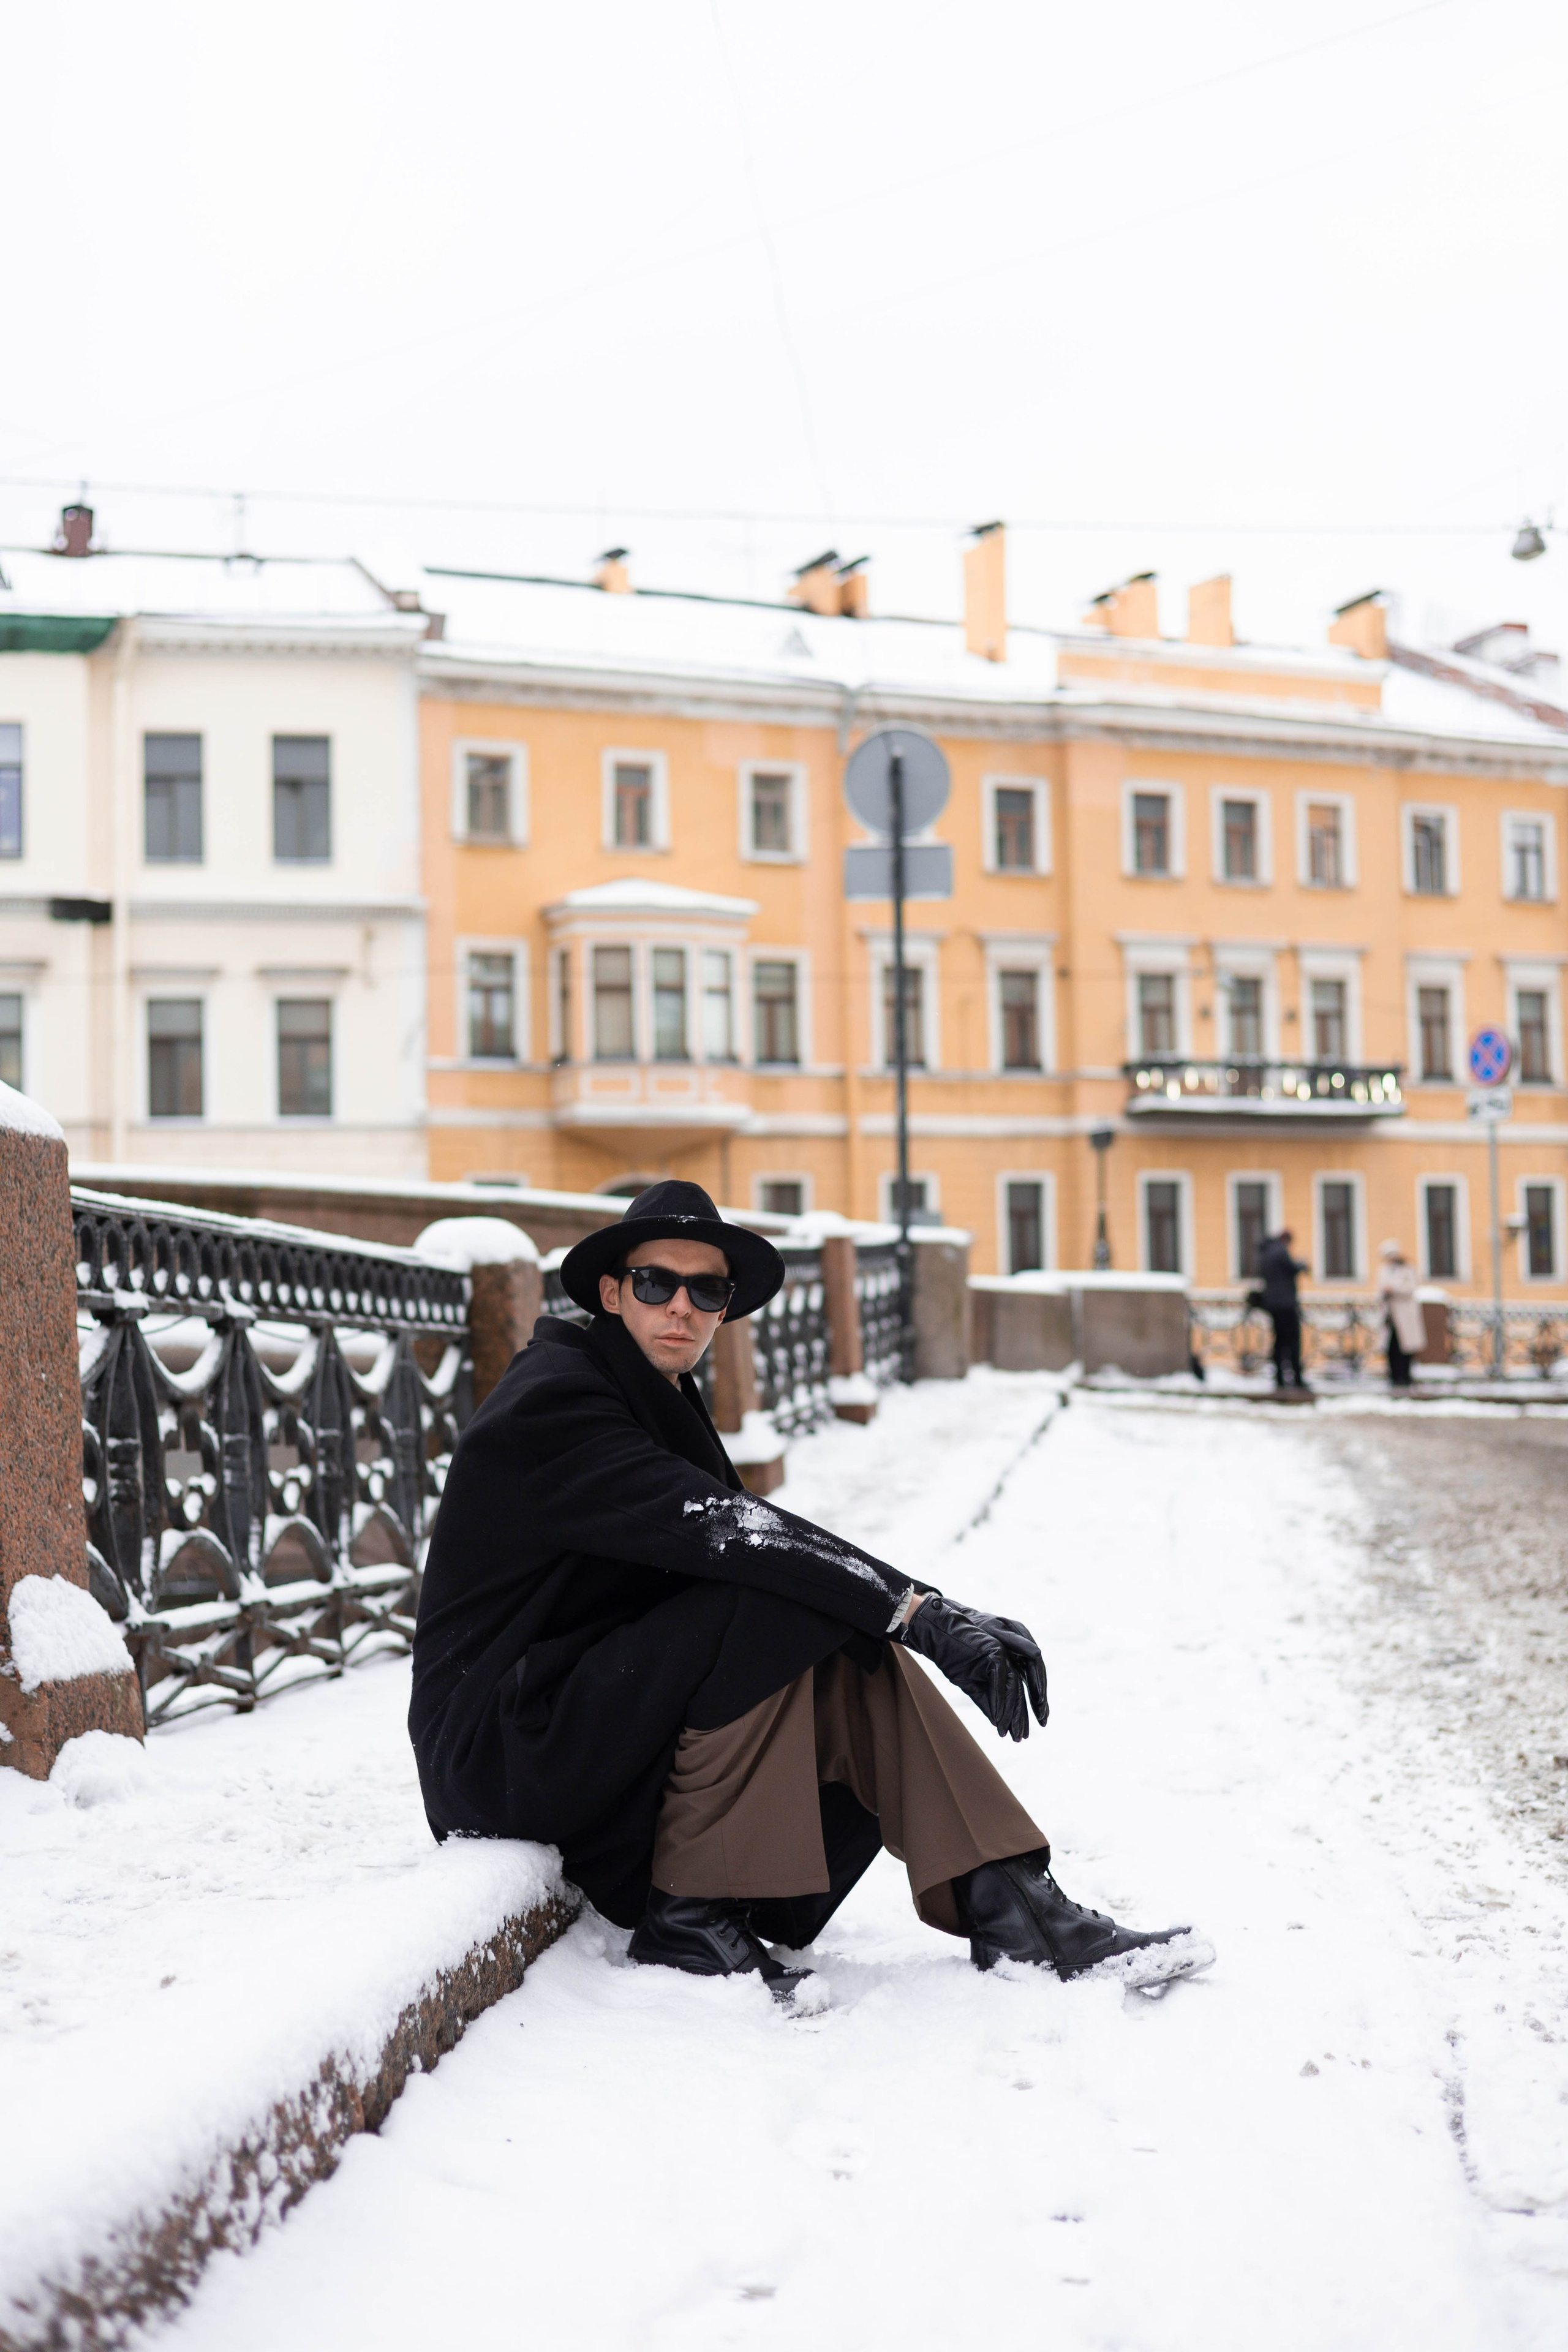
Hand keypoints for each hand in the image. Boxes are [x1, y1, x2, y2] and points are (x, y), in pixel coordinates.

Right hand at [896, 1592, 1047, 1740]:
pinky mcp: (995, 1650)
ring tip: (1010, 1732)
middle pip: (1020, 1691)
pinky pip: (1001, 1680)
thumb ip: (986, 1700)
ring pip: (1013, 1687)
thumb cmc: (954, 1657)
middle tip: (1021, 1738)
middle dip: (1021, 1716)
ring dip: (1012, 1712)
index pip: (1017, 1692)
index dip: (1019, 1714)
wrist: (937, 1634)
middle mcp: (1009, 1658)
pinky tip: (998, 1719)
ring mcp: (1004, 1653)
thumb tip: (997, 1722)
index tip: (1018, 1736)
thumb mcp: (971, 1684)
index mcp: (1006, 1664)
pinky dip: (1000, 1700)